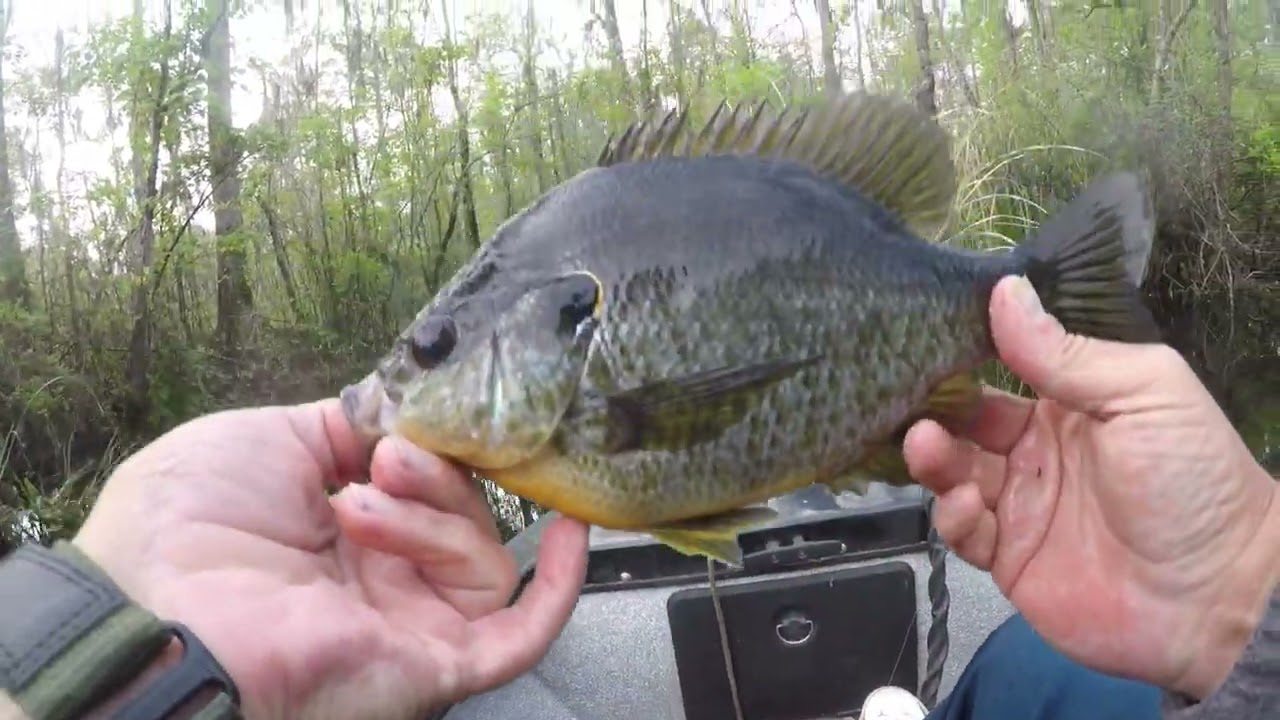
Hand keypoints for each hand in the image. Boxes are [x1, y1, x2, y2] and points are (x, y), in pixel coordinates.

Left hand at [72, 399, 588, 719]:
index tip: (425, 416)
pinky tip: (569, 532)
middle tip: (387, 459)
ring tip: (364, 506)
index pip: (430, 484)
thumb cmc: (182, 529)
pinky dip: (559, 586)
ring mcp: (409, 623)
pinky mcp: (430, 663)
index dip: (438, 446)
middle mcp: (383, 580)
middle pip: (464, 515)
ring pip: (482, 560)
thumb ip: (342, 423)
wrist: (155, 612)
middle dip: (435, 475)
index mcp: (345, 530)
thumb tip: (399, 412)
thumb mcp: (265, 438)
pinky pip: (520, 635)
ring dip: (436, 520)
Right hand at [903, 275, 1278, 699]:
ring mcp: (1020, 507)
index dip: (960, 360)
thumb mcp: (1141, 392)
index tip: (922, 343)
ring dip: (934, 458)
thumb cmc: (1191, 478)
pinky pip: (963, 532)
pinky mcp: (1008, 559)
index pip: (997, 373)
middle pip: (964, 424)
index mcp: (1068, 407)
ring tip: (925, 447)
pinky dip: (953, 515)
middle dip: (934, 411)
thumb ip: (1065, 352)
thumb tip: (1005, 289)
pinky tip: (968, 503)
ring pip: (953, 474)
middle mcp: (1036, 453)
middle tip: (909, 404)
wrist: (1218, 595)